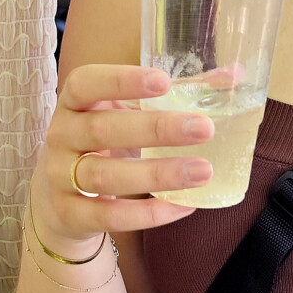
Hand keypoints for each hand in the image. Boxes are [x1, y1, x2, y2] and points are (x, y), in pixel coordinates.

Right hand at [29, 64, 210, 257]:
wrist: (58, 202)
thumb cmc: (103, 146)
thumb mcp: (126, 115)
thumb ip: (176, 95)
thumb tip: (234, 76)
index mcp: (74, 104)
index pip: (85, 83)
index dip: (120, 80)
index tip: (163, 81)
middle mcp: (61, 137)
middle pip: (102, 130)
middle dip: (155, 129)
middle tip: (204, 128)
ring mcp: (59, 178)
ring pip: (106, 176)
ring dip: (157, 174)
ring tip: (203, 171)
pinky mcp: (69, 215)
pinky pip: (108, 216)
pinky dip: (147, 214)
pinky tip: (183, 206)